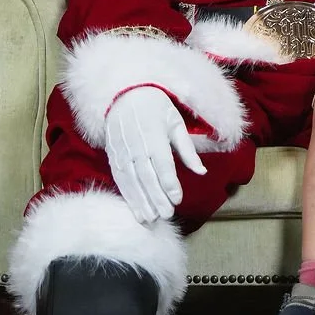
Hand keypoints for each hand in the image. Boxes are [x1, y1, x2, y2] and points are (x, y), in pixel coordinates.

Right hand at [103, 85, 207, 223]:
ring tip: (151, 219)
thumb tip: (202, 172)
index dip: (169, 183)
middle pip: (146, 176)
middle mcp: (136, 144)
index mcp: (154, 134)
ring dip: (141, 201)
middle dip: (156, 197)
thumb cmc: (156, 108)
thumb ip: (187, 149)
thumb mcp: (175, 123)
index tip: (177, 200)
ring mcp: (122, 151)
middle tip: (166, 215)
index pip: (162, 163)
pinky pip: (120, 179)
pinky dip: (127, 196)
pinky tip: (136, 210)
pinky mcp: (113, 156)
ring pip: (131, 181)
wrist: (125, 95)